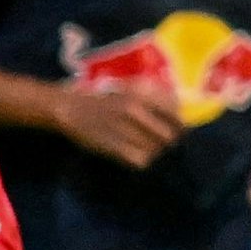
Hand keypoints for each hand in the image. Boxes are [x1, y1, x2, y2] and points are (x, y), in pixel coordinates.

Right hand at [57, 83, 182, 171]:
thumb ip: (155, 96)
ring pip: (155, 149)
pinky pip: (139, 159)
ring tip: (149, 153)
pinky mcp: (112, 145)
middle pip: (168, 136)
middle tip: (165, 147)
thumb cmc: (103, 98)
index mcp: (142, 94)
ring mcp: (123, 128)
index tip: (179, 133)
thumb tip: (180, 109)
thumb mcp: (130, 88)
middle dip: (169, 144)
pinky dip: (142, 161)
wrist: (70, 108)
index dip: (180, 126)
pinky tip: (137, 158)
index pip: (175, 114)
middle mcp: (136, 109)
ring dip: (155, 154)